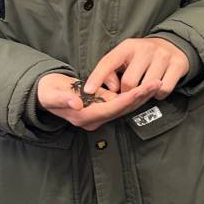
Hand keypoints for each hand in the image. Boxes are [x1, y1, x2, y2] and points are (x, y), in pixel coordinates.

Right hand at [37, 72, 156, 132]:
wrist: (45, 95)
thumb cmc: (47, 92)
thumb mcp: (51, 94)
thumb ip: (63, 99)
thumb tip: (76, 104)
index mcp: (84, 117)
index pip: (112, 108)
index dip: (129, 98)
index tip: (144, 88)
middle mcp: (94, 120)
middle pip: (123, 109)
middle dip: (141, 97)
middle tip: (158, 83)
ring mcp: (99, 116)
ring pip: (125, 107)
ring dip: (141, 96)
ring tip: (157, 83)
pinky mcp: (102, 110)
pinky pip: (121, 104)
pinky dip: (134, 96)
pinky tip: (147, 87)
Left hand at [85, 37, 189, 100]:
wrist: (173, 46)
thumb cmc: (142, 57)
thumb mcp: (126, 58)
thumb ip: (112, 71)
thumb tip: (112, 88)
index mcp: (128, 46)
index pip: (109, 62)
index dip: (97, 77)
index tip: (88, 91)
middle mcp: (146, 48)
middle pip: (129, 81)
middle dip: (126, 93)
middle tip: (128, 93)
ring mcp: (163, 56)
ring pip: (147, 87)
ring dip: (143, 95)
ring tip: (143, 89)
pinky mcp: (177, 65)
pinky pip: (163, 89)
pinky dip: (158, 95)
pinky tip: (156, 89)